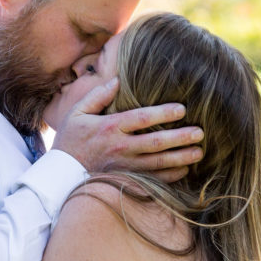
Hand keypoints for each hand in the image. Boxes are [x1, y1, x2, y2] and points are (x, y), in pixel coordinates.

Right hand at [52, 78, 203, 181]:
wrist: (61, 173)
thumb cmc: (71, 140)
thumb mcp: (77, 112)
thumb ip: (98, 96)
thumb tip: (117, 80)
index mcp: (109, 127)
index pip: (141, 118)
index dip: (162, 113)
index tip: (182, 109)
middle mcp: (119, 147)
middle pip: (155, 142)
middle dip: (180, 138)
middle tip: (200, 133)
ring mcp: (124, 166)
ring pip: (157, 163)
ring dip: (180, 158)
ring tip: (199, 152)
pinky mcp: (125, 180)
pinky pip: (152, 179)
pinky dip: (170, 176)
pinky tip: (184, 169)